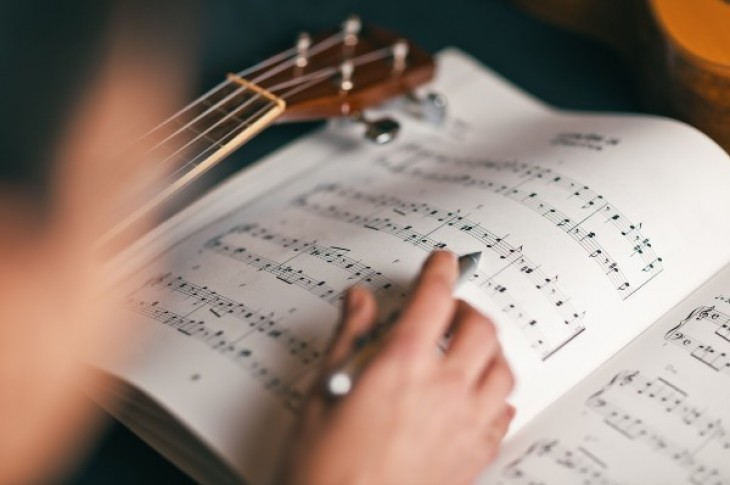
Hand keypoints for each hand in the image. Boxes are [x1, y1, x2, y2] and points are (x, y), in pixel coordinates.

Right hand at [277, 251, 514, 484]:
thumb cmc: (325, 468)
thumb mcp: (325, 392)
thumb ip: (349, 338)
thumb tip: (360, 303)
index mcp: (401, 366)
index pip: (433, 299)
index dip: (440, 271)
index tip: (443, 262)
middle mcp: (442, 390)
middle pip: (479, 328)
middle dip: (466, 309)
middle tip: (448, 311)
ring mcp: (464, 425)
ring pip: (502, 370)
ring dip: (487, 350)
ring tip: (467, 350)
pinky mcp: (474, 457)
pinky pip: (504, 414)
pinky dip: (495, 394)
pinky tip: (478, 396)